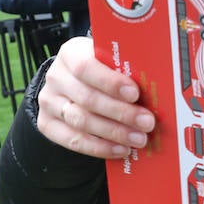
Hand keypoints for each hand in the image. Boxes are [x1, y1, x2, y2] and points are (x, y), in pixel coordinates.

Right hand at [37, 36, 155, 159]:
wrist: (71, 82)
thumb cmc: (101, 70)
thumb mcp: (109, 61)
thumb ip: (124, 69)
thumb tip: (156, 86)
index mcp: (71, 53)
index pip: (86, 67)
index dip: (110, 82)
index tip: (135, 93)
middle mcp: (55, 76)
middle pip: (87, 98)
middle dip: (121, 113)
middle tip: (147, 123)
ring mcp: (48, 101)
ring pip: (81, 121)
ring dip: (114, 133)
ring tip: (138, 139)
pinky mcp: (47, 124)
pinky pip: (73, 140)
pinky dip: (99, 148)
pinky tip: (121, 150)